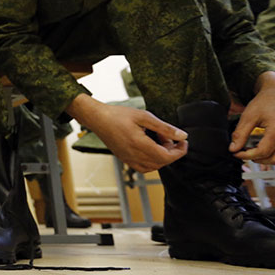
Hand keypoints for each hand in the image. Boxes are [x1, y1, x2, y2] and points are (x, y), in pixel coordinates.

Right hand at [67, 93, 186, 172]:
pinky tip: (150, 148)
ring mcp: (128, 159)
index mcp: (139, 144)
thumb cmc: (117, 115)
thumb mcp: (144, 116)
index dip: (179, 151)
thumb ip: (164, 128)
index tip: (184, 142)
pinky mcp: (124, 159)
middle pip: (162, 162)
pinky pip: (143, 167)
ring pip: (154, 166)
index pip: (167, 157)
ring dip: (162, 156)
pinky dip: (152, 161)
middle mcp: (133, 155)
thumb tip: (182, 136)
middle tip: (168, 135)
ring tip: (159, 140)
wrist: (97, 118)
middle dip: (171, 151)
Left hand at [230, 73, 274, 163]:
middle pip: (273, 158)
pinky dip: (271, 154)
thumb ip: (241, 133)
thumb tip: (233, 149)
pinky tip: (261, 149)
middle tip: (242, 154)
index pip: (262, 150)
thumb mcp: (249, 116)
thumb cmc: (264, 103)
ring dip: (265, 159)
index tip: (235, 153)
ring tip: (251, 153)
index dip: (247, 155)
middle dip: (256, 159)